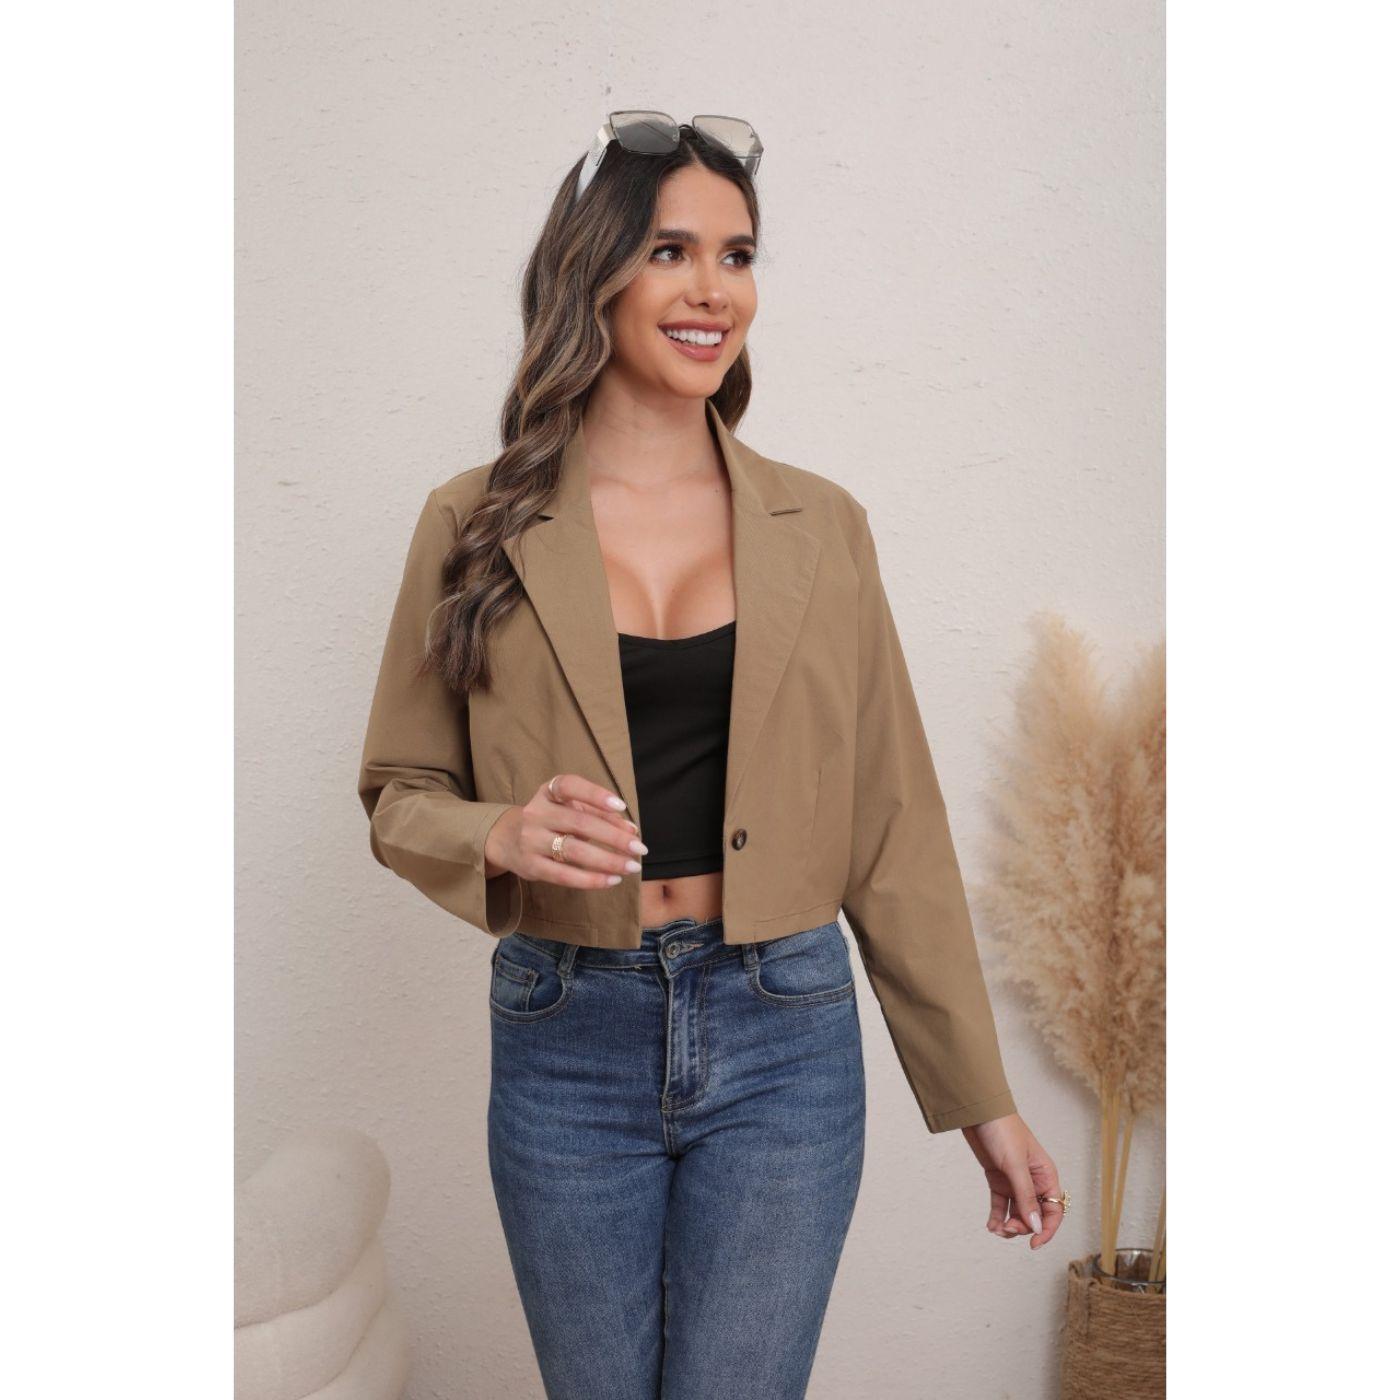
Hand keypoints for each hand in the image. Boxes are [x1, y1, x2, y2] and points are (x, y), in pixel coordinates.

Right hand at [483, 773, 646, 889]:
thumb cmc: (551, 821)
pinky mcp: (531, 866)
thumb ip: (600, 815)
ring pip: (574, 850)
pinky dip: (591, 879)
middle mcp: (536, 812)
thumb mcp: (570, 809)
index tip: (622, 806)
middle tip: (640, 848)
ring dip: (608, 860)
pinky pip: (564, 875)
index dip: (596, 795)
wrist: (507, 839)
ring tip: (631, 866)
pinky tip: (612, 880)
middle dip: (614, 837)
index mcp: (548, 792)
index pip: (570, 786)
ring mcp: (531, 839)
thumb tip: (631, 831)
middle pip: (580, 823)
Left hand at [962, 1113, 1063, 1250]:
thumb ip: (1026, 1196)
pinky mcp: (998, 1180)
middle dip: (1023, 1226)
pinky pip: (1001, 1205)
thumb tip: (1036, 1226)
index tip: (1034, 1244)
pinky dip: (997, 1218)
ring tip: (996, 1229)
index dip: (1047, 1230)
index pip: (1054, 1210)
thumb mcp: (1015, 1165)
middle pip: (1035, 1215)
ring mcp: (1015, 1181)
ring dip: (1009, 1225)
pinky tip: (991, 1226)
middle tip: (1007, 1228)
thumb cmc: (1002, 1131)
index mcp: (1046, 1175)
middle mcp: (1033, 1181)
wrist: (977, 1113)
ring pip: (1017, 1213)